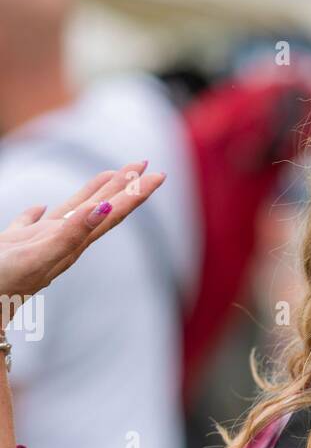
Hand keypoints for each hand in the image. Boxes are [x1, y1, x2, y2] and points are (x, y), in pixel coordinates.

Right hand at [0, 162, 165, 325]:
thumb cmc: (4, 284)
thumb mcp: (39, 256)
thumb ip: (70, 234)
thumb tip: (103, 209)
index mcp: (72, 244)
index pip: (112, 213)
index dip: (135, 193)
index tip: (158, 175)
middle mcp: (61, 244)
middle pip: (100, 210)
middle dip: (123, 186)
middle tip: (145, 163)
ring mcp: (38, 245)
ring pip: (71, 213)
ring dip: (92, 194)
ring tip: (110, 175)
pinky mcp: (14, 247)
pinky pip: (30, 224)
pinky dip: (36, 213)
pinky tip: (41, 207)